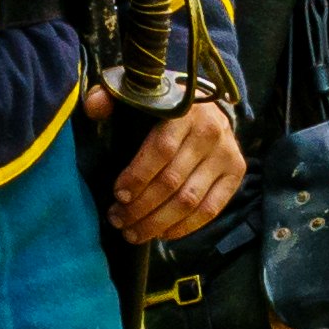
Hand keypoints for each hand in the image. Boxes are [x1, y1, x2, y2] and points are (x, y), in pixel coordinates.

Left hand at [101, 96, 242, 243]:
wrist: (208, 105)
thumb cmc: (164, 106)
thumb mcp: (137, 95)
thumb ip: (110, 97)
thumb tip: (92, 108)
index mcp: (185, 110)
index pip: (161, 150)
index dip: (138, 177)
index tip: (118, 195)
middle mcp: (211, 132)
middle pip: (172, 181)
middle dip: (140, 207)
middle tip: (118, 220)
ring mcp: (227, 154)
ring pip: (189, 200)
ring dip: (157, 222)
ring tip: (133, 232)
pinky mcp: (236, 173)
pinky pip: (210, 209)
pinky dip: (184, 227)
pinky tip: (162, 233)